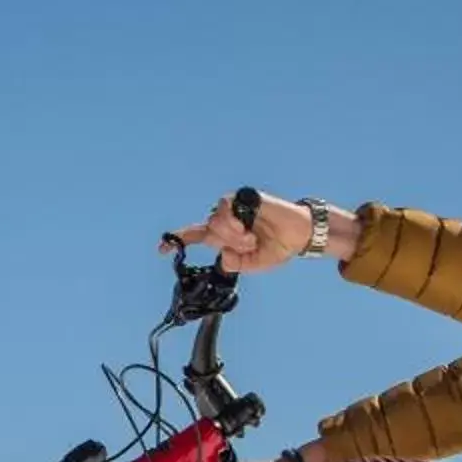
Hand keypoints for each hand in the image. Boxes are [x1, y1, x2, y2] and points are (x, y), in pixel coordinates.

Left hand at [162, 189, 315, 272]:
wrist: (299, 235)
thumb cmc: (277, 247)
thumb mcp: (254, 264)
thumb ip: (235, 263)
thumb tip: (221, 255)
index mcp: (225, 236)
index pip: (197, 235)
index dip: (179, 240)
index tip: (162, 249)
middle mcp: (226, 220)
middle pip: (207, 231)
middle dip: (225, 242)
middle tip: (247, 246)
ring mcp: (234, 207)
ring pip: (214, 221)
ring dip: (230, 235)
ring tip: (250, 238)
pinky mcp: (243, 197)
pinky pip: (224, 209)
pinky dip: (233, 224)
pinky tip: (247, 228)